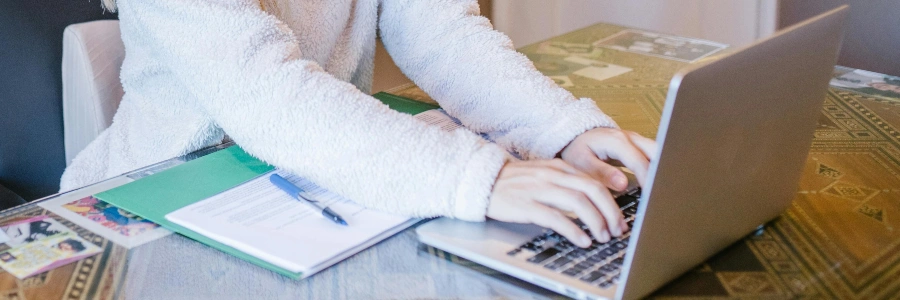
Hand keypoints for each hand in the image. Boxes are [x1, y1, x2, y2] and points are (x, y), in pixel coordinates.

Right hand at [486, 159, 626, 247]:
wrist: (481, 181)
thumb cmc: (514, 182)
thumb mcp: (543, 174)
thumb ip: (566, 182)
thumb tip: (592, 199)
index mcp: (559, 167)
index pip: (594, 182)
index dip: (612, 202)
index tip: (620, 219)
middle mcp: (552, 175)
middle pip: (592, 190)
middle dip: (610, 212)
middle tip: (617, 230)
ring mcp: (538, 189)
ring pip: (578, 203)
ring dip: (596, 222)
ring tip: (602, 237)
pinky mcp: (526, 205)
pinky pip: (556, 218)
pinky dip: (573, 230)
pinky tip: (582, 240)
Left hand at [560, 128, 657, 191]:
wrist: (577, 138)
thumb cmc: (578, 150)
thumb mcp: (582, 162)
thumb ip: (601, 173)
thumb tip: (623, 184)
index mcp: (617, 141)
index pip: (639, 161)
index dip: (648, 179)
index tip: (652, 196)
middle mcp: (631, 138)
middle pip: (658, 152)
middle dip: (663, 172)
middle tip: (663, 194)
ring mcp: (638, 142)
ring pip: (660, 153)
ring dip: (663, 170)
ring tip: (663, 192)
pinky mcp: (640, 148)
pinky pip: (655, 157)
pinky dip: (659, 170)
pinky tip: (658, 186)